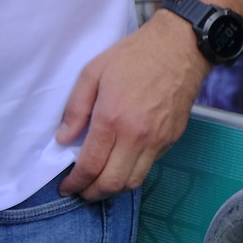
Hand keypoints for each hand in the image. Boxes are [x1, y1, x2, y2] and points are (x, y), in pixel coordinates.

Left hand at [56, 10, 207, 200]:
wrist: (178, 49)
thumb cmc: (132, 57)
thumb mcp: (91, 73)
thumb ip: (75, 108)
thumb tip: (64, 138)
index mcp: (112, 119)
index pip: (92, 165)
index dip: (76, 182)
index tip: (66, 187)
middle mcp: (137, 136)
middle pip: (113, 182)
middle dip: (93, 193)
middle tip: (80, 192)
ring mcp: (158, 140)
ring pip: (134, 181)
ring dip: (113, 189)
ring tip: (97, 185)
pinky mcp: (172, 139)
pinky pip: (149, 166)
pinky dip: (132, 173)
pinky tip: (119, 165)